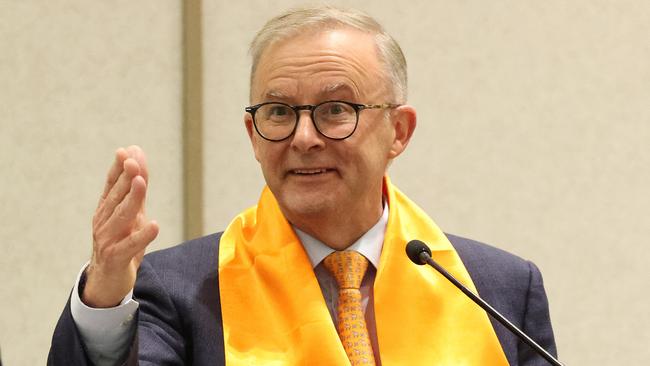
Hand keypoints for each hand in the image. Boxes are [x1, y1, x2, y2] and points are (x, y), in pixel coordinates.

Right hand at [82, 146, 158, 307]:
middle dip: (125, 179)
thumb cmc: (121, 242)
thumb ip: (137, 190)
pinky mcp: (116, 258)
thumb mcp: (131, 215)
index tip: (126, 151)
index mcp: (106, 209)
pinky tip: (154, 226)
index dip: (118, 168)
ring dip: (132, 199)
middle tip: (133, 162)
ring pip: (121, 217)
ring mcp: (107, 240)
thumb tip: (139, 160)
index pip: (112, 185)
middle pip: (116, 197)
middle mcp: (103, 222)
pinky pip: (130, 246)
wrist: (108, 280)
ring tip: (141, 183)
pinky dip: (142, 236)